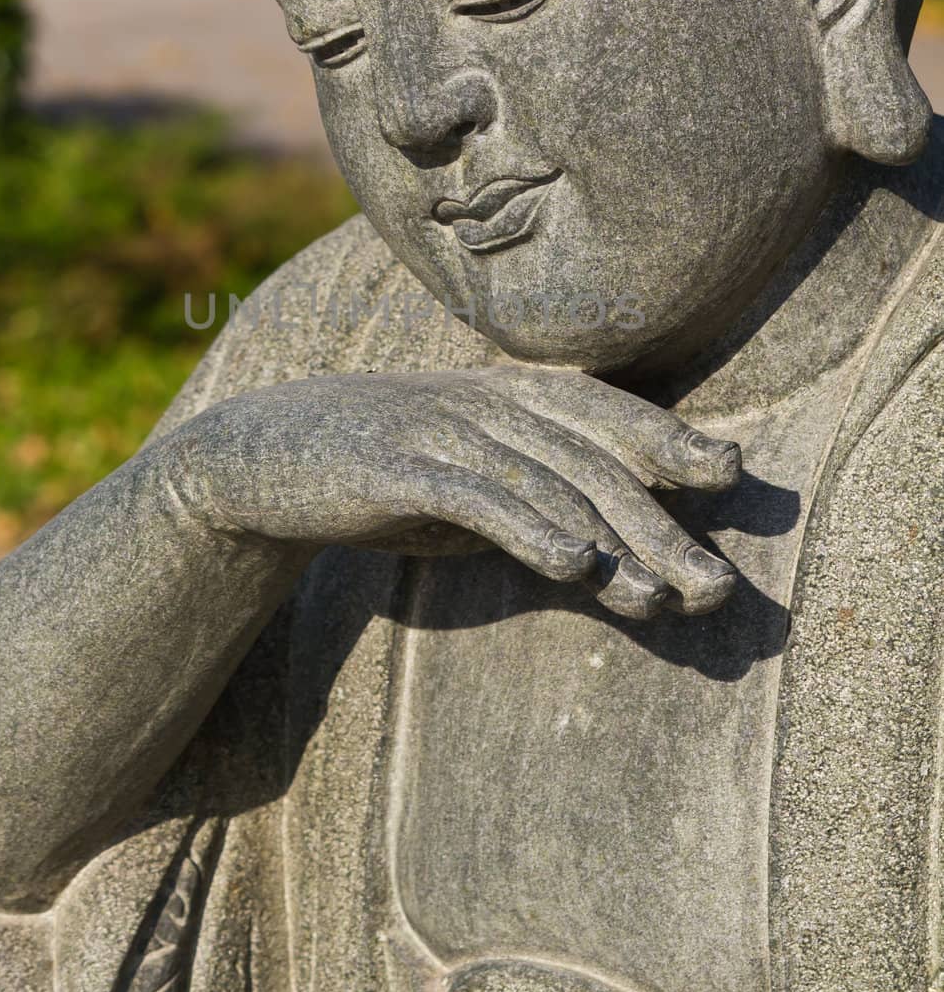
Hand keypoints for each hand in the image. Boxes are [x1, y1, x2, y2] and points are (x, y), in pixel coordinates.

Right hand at [167, 365, 740, 620]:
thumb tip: (616, 562)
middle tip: (717, 587)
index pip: (605, 413)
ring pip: (548, 482)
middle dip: (661, 525)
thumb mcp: (463, 486)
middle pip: (592, 461)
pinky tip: (573, 564)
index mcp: (505, 395)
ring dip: (615, 542)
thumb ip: (532, 506)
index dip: (670, 438)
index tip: (732, 475)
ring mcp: (439, 429)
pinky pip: (475, 496)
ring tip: (667, 596)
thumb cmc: (380, 474)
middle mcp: (483, 401)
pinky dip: (529, 527)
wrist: (259, 460)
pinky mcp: (394, 468)